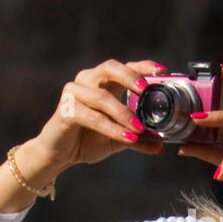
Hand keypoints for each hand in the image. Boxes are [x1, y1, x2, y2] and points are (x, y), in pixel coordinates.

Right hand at [35, 59, 167, 167]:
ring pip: (102, 96)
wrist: (60, 155)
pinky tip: (125, 137)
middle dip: (129, 76)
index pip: (125, 67)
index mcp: (103, 83)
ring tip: (139, 129)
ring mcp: (74, 94)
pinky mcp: (65, 110)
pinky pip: (92, 116)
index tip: (162, 71)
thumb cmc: (89, 140)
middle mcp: (87, 82)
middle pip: (109, 68)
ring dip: (123, 112)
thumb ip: (138, 138)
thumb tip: (161, 145)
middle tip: (145, 88)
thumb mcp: (119, 139)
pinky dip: (110, 127)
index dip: (143, 66)